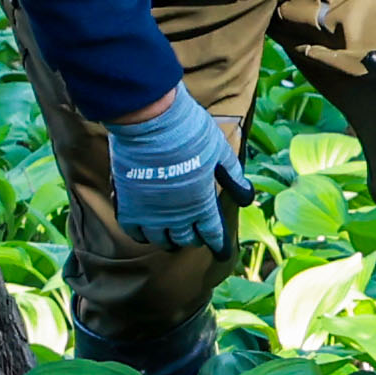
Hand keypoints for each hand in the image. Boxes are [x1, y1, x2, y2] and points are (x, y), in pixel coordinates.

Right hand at [106, 89, 245, 254]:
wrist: (150, 121)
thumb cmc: (190, 133)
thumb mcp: (220, 152)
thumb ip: (233, 176)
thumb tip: (247, 197)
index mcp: (202, 204)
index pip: (213, 234)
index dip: (219, 245)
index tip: (222, 253)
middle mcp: (177, 216)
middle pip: (186, 240)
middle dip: (194, 239)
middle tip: (196, 235)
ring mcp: (150, 214)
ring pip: (161, 240)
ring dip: (169, 240)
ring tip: (172, 236)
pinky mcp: (128, 206)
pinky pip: (134, 232)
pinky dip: (142, 234)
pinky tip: (146, 230)